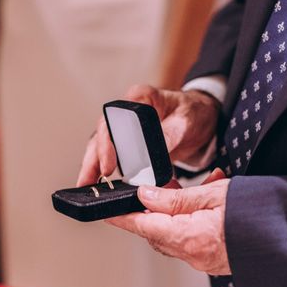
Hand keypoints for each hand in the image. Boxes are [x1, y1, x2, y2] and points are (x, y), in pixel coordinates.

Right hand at [77, 84, 219, 185]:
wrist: (201, 117)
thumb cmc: (193, 112)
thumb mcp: (186, 121)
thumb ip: (169, 134)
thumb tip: (153, 155)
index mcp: (138, 98)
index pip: (113, 119)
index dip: (107, 144)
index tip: (109, 166)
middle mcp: (126, 111)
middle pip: (101, 135)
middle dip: (92, 160)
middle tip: (87, 182)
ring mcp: (124, 127)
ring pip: (100, 146)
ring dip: (92, 167)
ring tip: (85, 187)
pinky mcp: (127, 142)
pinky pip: (111, 155)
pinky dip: (102, 170)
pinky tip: (98, 185)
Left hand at [107, 168, 230, 274]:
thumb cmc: (255, 212)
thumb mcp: (214, 194)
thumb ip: (176, 198)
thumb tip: (146, 196)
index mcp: (189, 236)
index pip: (143, 226)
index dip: (123, 218)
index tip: (107, 213)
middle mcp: (194, 254)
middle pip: (157, 233)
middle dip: (152, 211)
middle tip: (159, 188)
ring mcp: (203, 261)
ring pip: (173, 237)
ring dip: (171, 217)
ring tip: (185, 192)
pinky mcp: (213, 262)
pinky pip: (190, 243)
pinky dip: (187, 226)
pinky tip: (200, 210)